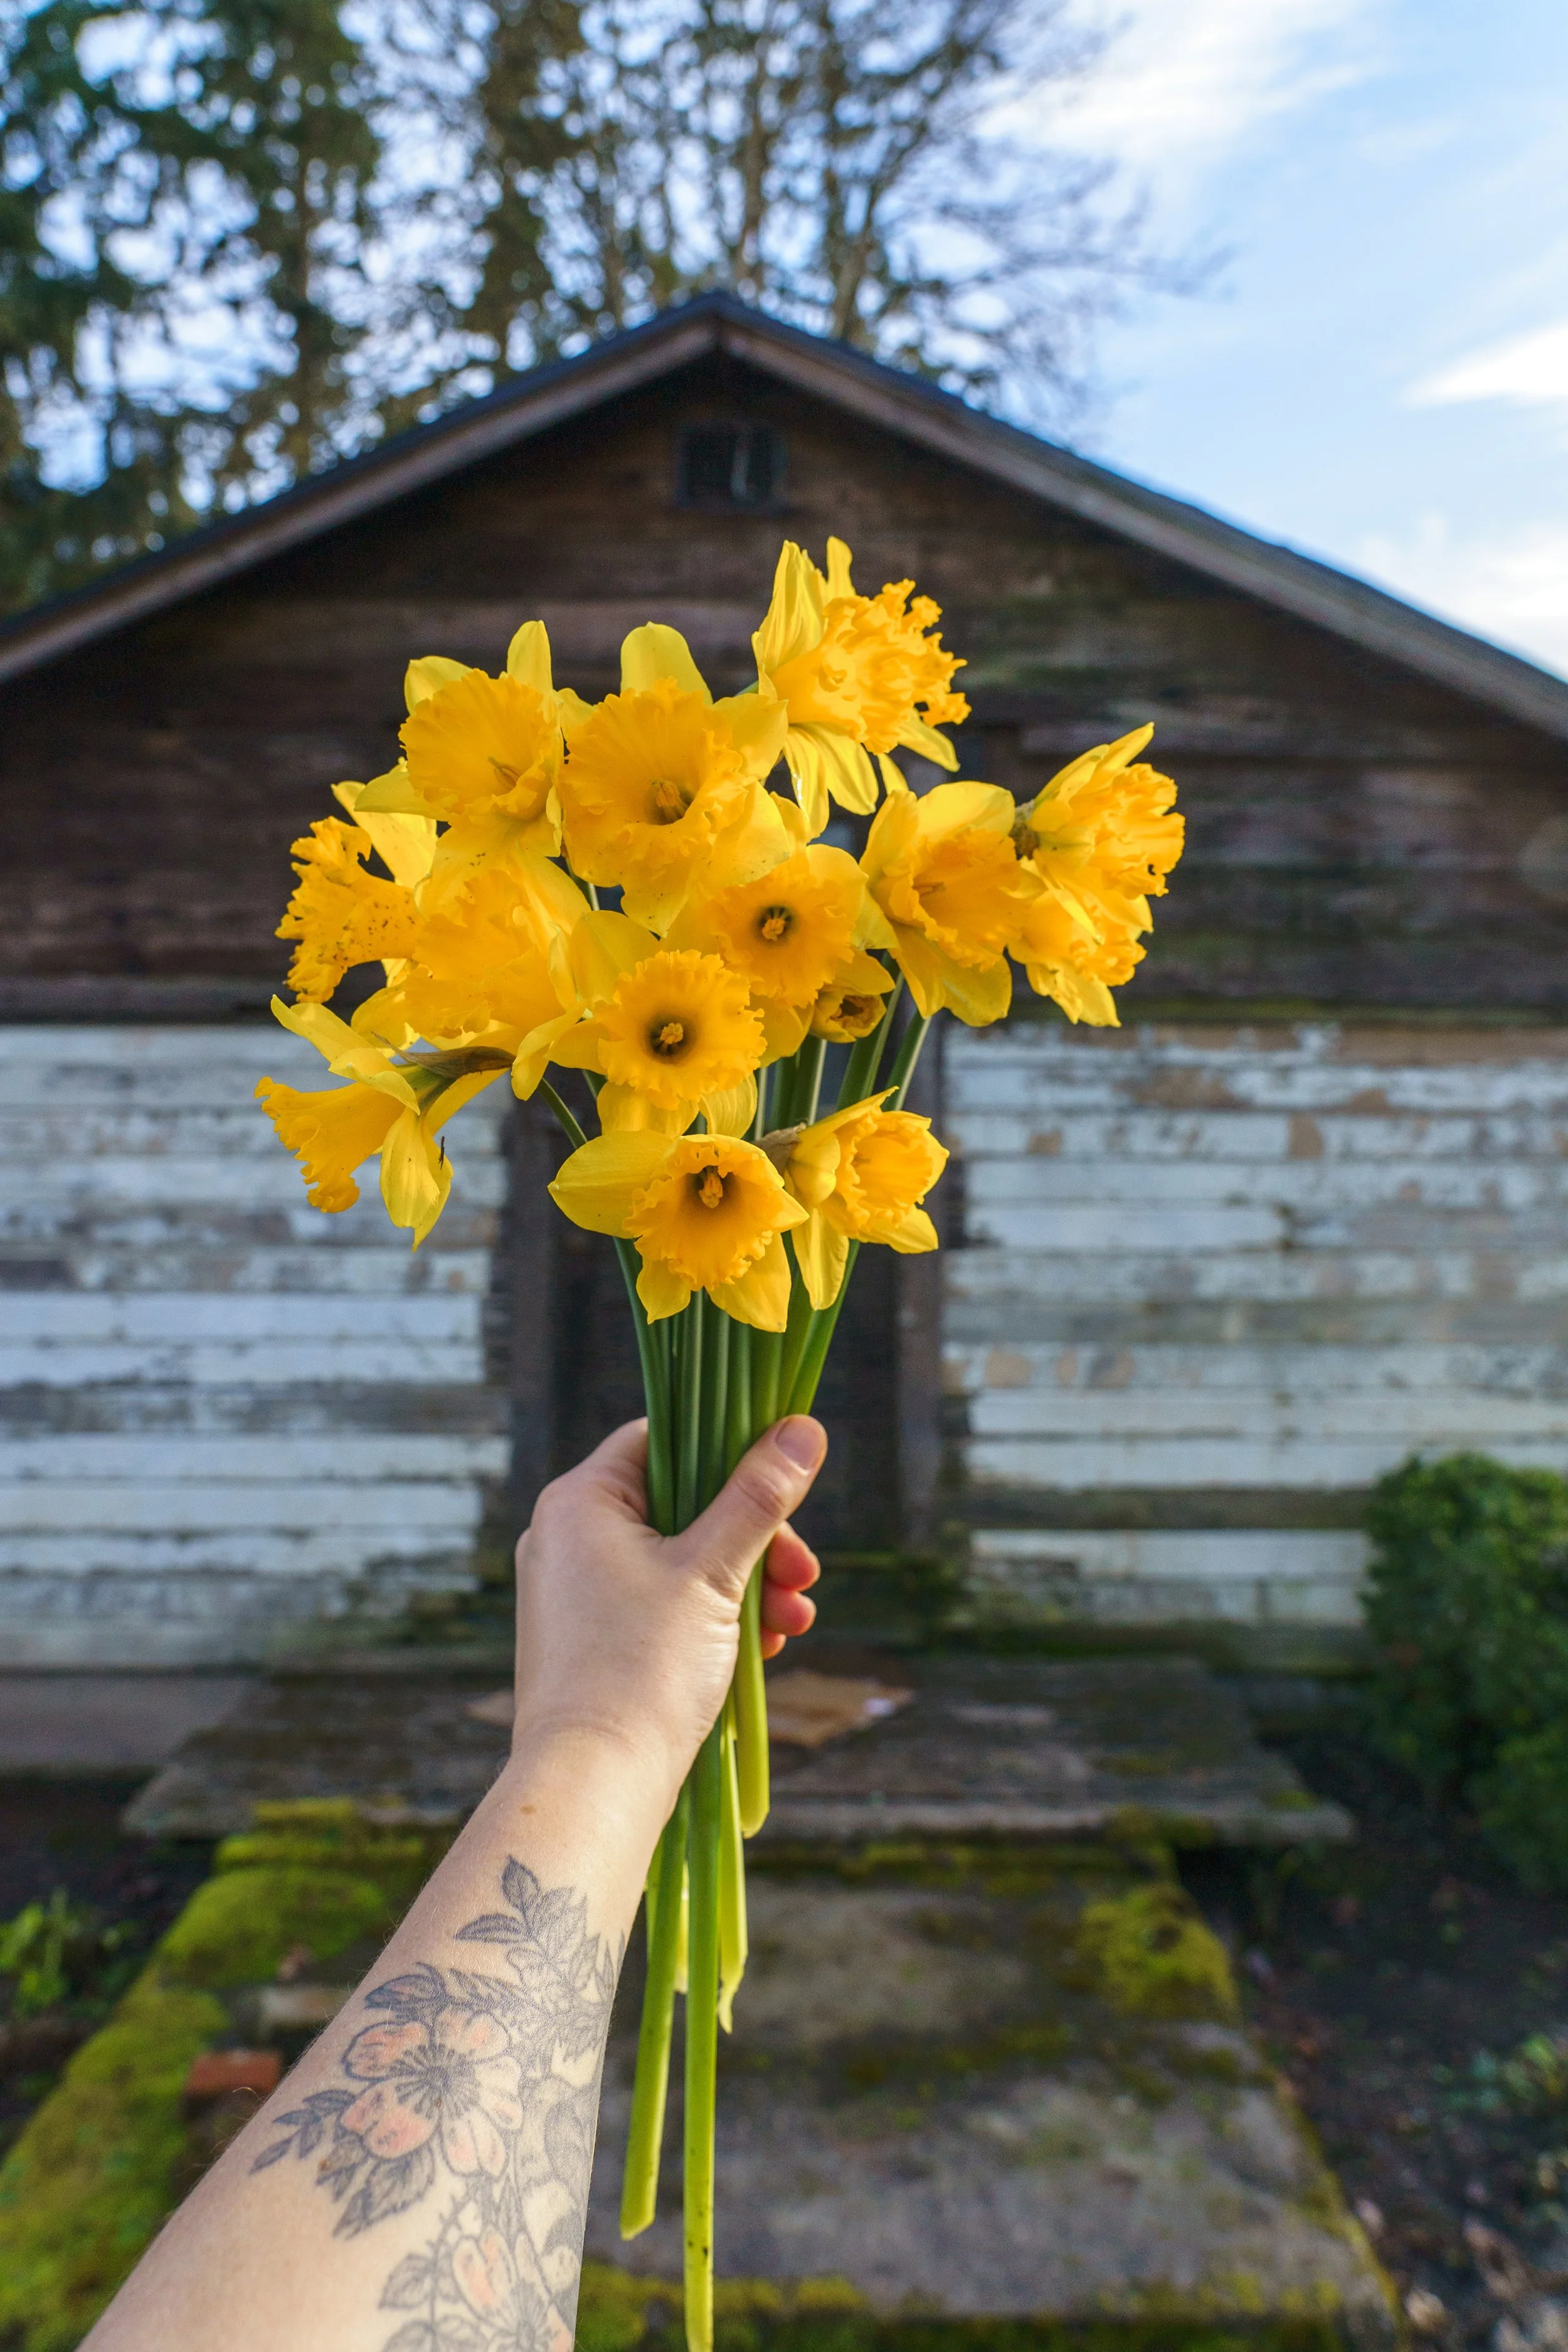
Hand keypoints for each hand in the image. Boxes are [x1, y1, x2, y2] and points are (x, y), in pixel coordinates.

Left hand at [512, 1415, 825, 1809]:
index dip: (729, 1451)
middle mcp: (568, 1537)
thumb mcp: (714, 1572)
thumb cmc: (643, 1670)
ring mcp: (577, 1592)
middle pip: (683, 1503)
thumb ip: (759, 1497)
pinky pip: (665, 1605)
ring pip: (682, 1559)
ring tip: (794, 1622)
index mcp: (581, 1501)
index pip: (663, 1437)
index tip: (784, 1482)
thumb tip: (804, 1428)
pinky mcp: (593, 1640)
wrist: (593, 1786)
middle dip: (756, 1538)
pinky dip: (716, 1618)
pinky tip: (765, 1649)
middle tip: (804, 1573)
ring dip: (748, 1583)